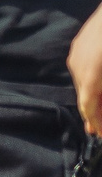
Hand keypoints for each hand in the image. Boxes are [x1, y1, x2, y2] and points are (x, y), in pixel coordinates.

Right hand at [71, 5, 101, 134]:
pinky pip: (83, 67)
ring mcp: (76, 53)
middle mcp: (78, 66)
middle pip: (84, 96)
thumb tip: (99, 107)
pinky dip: (92, 80)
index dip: (96, 123)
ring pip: (83, 81)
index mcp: (90, 77)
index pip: (89, 108)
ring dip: (93, 95)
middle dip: (95, 111)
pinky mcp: (79, 43)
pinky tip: (99, 81)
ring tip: (100, 105)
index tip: (100, 134)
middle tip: (100, 126)